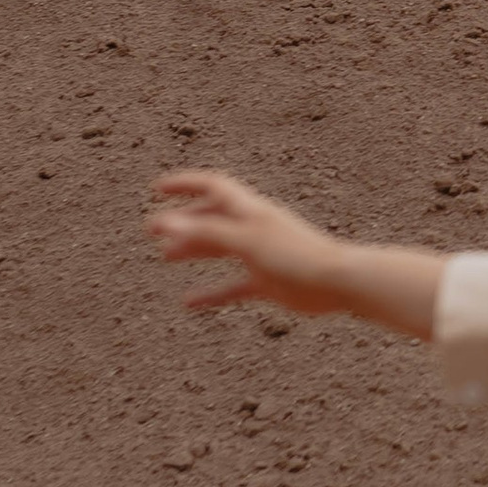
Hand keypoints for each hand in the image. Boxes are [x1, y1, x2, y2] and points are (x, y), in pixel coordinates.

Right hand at [145, 169, 353, 315]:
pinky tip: (188, 302)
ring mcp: (260, 255)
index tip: (158, 188)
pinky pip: (232, 286)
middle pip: (212, 218)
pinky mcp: (267, 282)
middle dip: (183, 221)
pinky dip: (211, 293)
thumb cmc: (295, 255)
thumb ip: (205, 233)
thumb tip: (165, 224)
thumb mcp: (245, 241)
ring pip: (220, 248)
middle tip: (151, 230)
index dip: (185, 184)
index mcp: (250, 210)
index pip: (213, 186)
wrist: (337, 282)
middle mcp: (253, 228)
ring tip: (165, 257)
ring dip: (193, 250)